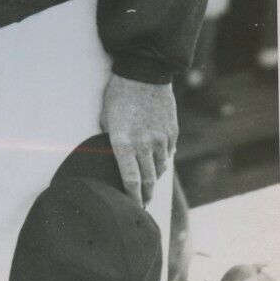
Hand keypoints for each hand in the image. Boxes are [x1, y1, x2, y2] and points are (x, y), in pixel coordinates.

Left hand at [100, 73, 177, 206]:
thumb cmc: (118, 95)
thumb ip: (113, 142)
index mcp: (123, 143)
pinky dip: (162, 159)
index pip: (130, 181)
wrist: (143, 73)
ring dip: (154, 177)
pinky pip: (168, 153)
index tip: (132, 207)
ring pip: (160, 168)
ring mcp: (160, 139)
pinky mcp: (172, 132)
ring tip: (149, 181)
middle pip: (147, 180)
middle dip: (145, 194)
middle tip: (142, 203)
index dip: (132, 198)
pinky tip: (157, 158)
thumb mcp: (107, 119)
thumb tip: (118, 160)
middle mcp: (143, 145)